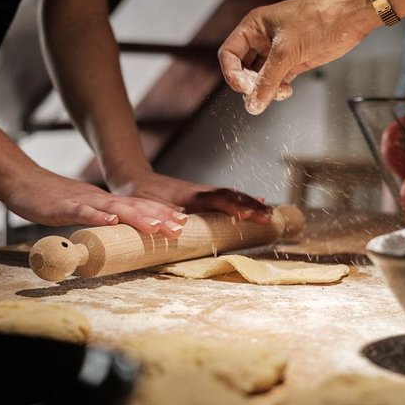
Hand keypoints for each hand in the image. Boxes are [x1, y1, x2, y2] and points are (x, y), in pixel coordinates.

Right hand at [5, 170, 187, 238]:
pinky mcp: (63, 207)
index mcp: (105, 201)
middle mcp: (99, 199)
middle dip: (159, 216)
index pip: (138, 206)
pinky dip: (97, 217)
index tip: (183, 221)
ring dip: (137, 217)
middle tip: (181, 227)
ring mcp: (82, 201)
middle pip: (134, 206)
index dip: (161, 212)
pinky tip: (111, 222)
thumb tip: (120, 232)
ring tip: (157, 226)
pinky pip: (82, 212)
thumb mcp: (84, 209)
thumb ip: (101, 218)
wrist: (23, 182)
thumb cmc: (53, 200)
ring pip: (114, 208)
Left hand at [109, 171, 271, 223]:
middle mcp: (199, 192)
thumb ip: (162, 215)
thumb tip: (179, 225)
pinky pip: (227, 198)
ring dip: (251, 204)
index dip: (234, 206)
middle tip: (270, 217)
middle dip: (251, 206)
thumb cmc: (138, 196)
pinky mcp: (202, 196)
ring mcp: (202, 193)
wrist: (133, 180)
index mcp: (188, 195)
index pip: (218, 198)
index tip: (250, 213)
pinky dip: (243, 201)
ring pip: (231, 195)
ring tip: (271, 214)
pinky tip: (257, 204)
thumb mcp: (146, 207)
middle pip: (231, 196)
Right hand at [218, 0, 374, 114]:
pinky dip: (278, 90)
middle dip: (250, 84)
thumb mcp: (286, 50)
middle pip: (243, 70)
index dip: (232, 73)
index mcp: (253, 27)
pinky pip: (276, 82)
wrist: (348, 18)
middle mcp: (262, 40)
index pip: (229, 54)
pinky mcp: (292, 62)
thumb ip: (267, 80)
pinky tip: (286, 90)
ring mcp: (277, 52)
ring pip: (260, 79)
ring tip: (277, 92)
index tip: (243, 88)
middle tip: (260, 93)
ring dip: (265, 90)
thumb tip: (253, 103)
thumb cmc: (318, 18)